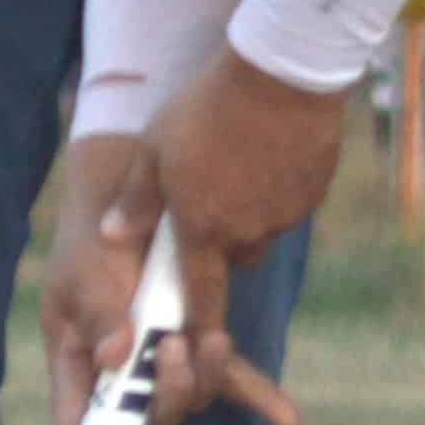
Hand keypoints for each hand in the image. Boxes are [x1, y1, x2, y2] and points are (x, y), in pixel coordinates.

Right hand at [43, 134, 307, 424]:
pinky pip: (236, 380)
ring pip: (193, 396)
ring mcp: (167, 360)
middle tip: (174, 351)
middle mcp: (128, 373)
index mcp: (83, 364)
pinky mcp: (203, 340)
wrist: (136, 198)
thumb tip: (118, 357)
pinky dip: (261, 397)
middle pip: (148, 415)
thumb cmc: (92, 243)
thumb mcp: (83, 275)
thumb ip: (98, 315)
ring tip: (211, 339)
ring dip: (206, 376)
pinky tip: (289, 418)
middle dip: (166, 395)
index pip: (77, 424)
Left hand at [126, 47, 344, 424]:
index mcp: (203, 231)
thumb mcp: (155, 150)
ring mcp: (282, 217)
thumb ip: (136, 201)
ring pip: (259, 231)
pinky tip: (265, 151)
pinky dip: (274, 190)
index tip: (192, 349)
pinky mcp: (310, 195)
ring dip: (246, 213)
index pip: (200, 300)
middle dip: (217, 242)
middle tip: (205, 197)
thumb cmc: (208, 110)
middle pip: (230, 259)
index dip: (195, 329)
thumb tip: (113, 236)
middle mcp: (246, 235)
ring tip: (234, 164)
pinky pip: (286, 205)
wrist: (281, 75)